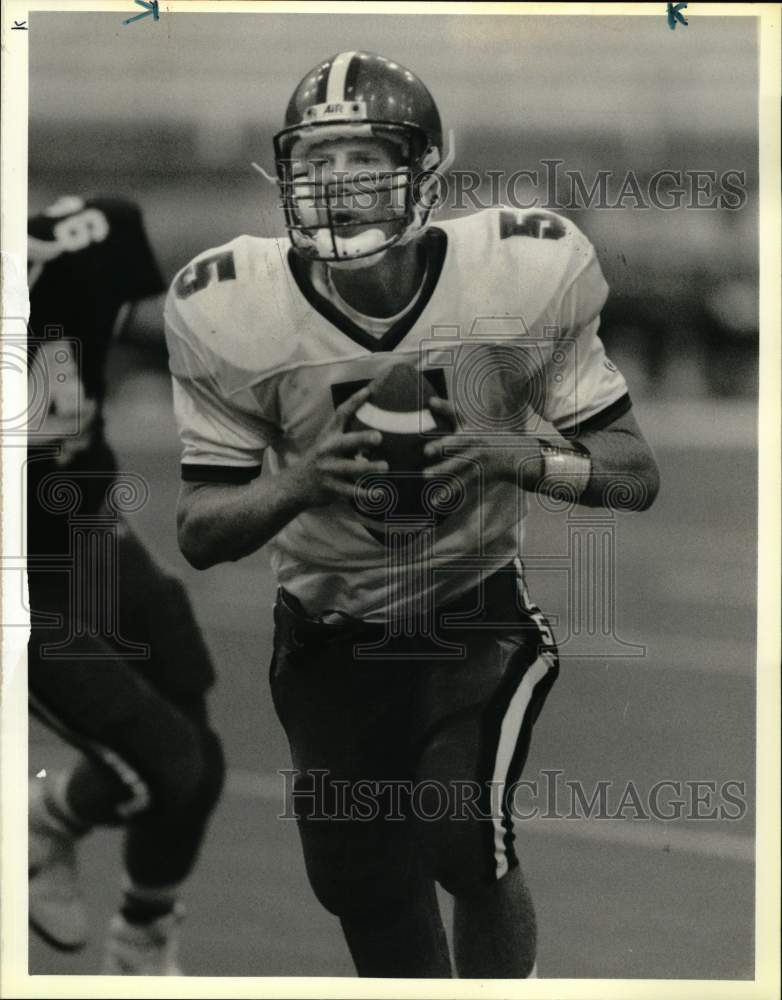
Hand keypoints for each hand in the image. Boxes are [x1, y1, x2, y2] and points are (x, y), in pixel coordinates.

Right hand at [290, 385, 388, 507]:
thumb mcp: (327, 442)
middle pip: (346, 442)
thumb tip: (376, 426)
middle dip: (362, 439)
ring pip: (350, 468)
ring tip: (385, 467)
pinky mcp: (331, 488)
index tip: (369, 390)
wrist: (294, 485)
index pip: (341, 414)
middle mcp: (327, 450)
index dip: (355, 401)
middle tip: (379, 437)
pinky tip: (379, 494)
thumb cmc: (319, 460)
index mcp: (329, 435)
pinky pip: (350, 491)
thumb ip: (346, 434)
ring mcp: (328, 470)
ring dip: (369, 468)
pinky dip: (365, 493)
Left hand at [422, 397, 542, 490]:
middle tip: (426, 449)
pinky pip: (461, 485)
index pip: (457, 415)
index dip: (445, 408)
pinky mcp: (477, 476)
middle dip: (443, 446)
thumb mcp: (470, 424)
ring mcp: (477, 461)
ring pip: (458, 466)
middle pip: (457, 443)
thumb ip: (449, 412)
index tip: (431, 403)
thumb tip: (429, 399)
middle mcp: (474, 444)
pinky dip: (448, 492)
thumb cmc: (485, 438)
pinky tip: (435, 500)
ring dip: (443, 470)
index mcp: (471, 429)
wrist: (515, 457)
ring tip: (426, 475)